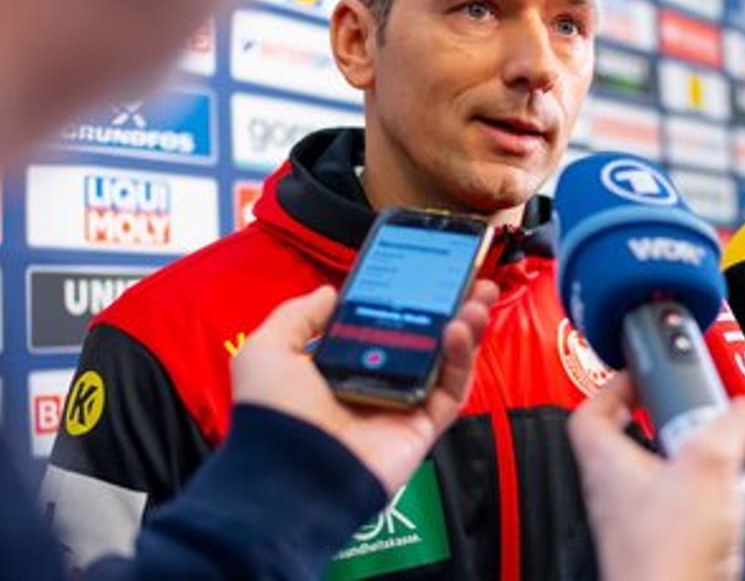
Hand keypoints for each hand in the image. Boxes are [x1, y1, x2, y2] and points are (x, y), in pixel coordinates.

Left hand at [231, 279, 497, 493]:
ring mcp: (401, 407)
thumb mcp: (268, 349)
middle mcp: (374, 384)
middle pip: (424, 340)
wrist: (288, 474)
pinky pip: (451, 391)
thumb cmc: (272, 417)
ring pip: (446, 362)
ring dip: (466, 326)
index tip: (424, 271)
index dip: (406, 299)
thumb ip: (298, 314)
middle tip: (469, 280)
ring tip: (476, 299)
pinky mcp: (422, 428)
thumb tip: (329, 293)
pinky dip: (462, 359)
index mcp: (339, 366)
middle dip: (450, 307)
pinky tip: (460, 329)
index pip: (383, 325)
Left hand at [568, 374, 744, 580]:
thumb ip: (733, 427)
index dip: (618, 385)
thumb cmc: (665, 559)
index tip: (646, 372)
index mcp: (610, 465)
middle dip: (698, 431)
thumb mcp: (707, 464)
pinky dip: (736, 511)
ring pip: (689, 481)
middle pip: (656, 443)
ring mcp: (650, 529)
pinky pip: (710, 519)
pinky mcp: (680, 556)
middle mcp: (624, 497)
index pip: (594, 411)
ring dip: (726, 472)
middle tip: (724, 426)